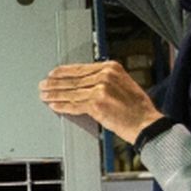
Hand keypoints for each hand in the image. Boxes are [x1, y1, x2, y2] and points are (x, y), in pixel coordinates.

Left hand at [39, 61, 162, 143]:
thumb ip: (105, 80)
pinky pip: (74, 105)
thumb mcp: (124, 83)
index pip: (81, 68)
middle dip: (55, 83)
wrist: (146, 123)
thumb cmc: (138, 107)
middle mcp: (105, 76)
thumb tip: (84, 83)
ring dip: (55, 95)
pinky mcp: (96, 105)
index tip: (53, 73)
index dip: (64, 72)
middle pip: (73, 80)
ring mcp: (100, 90)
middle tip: (43, 85)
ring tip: (44, 95)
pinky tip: (54, 105)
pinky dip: (62, 106)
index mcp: (111, 68)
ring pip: (71, 92)